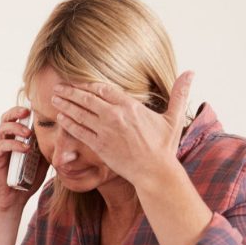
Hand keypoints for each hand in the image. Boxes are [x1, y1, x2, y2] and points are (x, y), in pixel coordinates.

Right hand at [0, 106, 50, 211]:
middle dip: (16, 112)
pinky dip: (14, 145)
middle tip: (28, 112)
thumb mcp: (42, 163)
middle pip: (6, 118)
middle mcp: (5, 141)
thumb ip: (47, 149)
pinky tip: (26, 149)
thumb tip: (63, 137)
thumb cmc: (26, 182)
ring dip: (16, 128)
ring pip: (2, 129)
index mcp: (15, 139)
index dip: (25, 110)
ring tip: (29, 134)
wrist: (13, 202)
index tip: (38, 108)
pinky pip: (2, 146)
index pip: (17, 118)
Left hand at [49, 72, 193, 188]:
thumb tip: (191, 72)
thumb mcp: (173, 118)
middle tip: (58, 87)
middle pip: (87, 98)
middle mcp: (115, 116)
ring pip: (80, 114)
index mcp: (130, 106)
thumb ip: (179, 93)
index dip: (89, 85)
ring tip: (53, 99)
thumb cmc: (164, 147)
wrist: (154, 172)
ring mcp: (106, 131)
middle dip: (71, 92)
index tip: (79, 82)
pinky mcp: (100, 147)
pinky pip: (80, 132)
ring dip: (65, 105)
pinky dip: (68, 124)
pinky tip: (60, 118)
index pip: (104, 89)